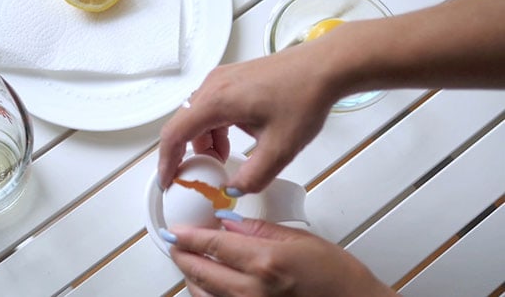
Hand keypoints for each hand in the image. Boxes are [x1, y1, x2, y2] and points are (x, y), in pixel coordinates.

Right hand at [158, 42, 341, 192]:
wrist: (325, 67)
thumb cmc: (305, 97)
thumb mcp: (280, 148)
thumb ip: (253, 177)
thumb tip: (233, 190)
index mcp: (217, 101)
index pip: (175, 133)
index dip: (167, 161)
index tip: (168, 181)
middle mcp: (213, 86)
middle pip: (184, 125)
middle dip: (189, 154)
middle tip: (201, 177)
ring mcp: (221, 78)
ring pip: (197, 116)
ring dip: (205, 142)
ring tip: (225, 160)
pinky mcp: (232, 78)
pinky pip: (210, 107)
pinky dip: (215, 128)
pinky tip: (236, 140)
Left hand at [166, 217, 396, 296]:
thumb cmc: (338, 277)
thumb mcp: (300, 240)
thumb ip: (259, 230)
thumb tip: (229, 222)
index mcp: (265, 262)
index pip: (213, 244)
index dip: (188, 236)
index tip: (175, 231)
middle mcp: (253, 290)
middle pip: (201, 271)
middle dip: (182, 255)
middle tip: (174, 244)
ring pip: (204, 293)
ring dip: (191, 276)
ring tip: (188, 261)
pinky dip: (206, 294)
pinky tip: (206, 285)